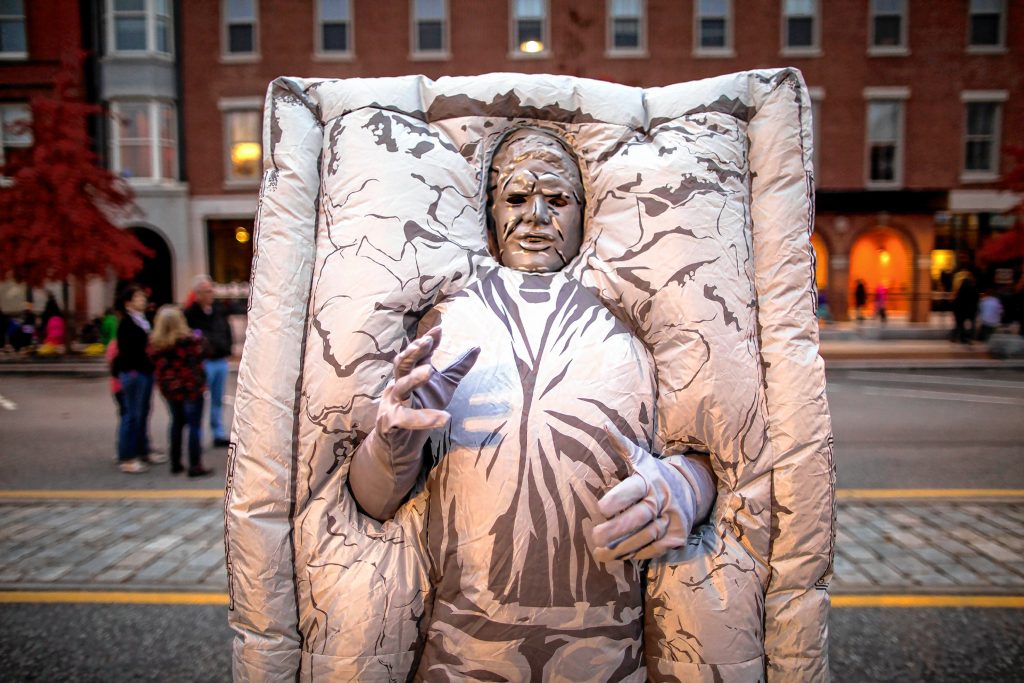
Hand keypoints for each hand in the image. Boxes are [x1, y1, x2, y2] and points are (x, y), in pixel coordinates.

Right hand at [349, 326, 478, 520]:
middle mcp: (398, 385)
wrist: (403, 445)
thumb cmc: (422, 409)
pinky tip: (444, 418)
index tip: (439, 329)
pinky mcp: (391, 422)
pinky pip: (406, 418)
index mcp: (409, 374)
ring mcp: (392, 403)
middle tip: (426, 342)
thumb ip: (458, 368)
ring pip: (400, 386)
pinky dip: (424, 418)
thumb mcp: (444, 386)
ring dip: (413, 378)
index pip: (417, 354)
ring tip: (429, 372)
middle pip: (402, 363)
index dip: (426, 341)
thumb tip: (477, 347)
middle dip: (413, 352)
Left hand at [591, 426, 698, 561]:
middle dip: (616, 529)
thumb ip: (621, 444)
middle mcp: (663, 499)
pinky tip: (619, 558)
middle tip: (595, 536)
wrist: (691, 489)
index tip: (600, 508)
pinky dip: (636, 554)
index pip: (633, 489)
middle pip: (639, 517)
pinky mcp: (677, 536)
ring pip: (645, 537)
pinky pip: (655, 549)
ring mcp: (672, 519)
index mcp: (650, 479)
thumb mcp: (640, 457)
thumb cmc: (654, 473)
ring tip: (599, 553)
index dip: (618, 499)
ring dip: (621, 548)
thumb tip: (604, 425)